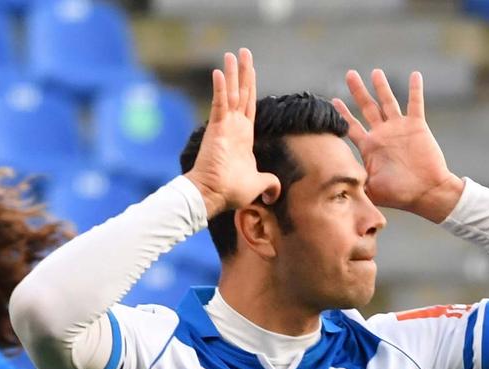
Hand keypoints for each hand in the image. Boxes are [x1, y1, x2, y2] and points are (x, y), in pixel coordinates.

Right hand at [187, 49, 281, 217]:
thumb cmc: (232, 192)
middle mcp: (234, 127)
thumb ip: (269, 183)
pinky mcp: (216, 128)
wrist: (213, 195)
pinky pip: (219, 103)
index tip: (251, 70)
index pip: (249, 105)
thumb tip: (275, 192)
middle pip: (242, 93)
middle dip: (244, 72)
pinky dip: (220, 87)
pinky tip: (220, 71)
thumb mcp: (257, 185)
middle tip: (244, 52)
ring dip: (232, 73)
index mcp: (244, 136)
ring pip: (231, 93)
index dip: (251, 87)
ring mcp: (225, 125)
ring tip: (232, 54)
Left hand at [335, 69, 464, 222]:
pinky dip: (415, 89)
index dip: (342, 114)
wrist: (428, 192)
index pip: (352, 126)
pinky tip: (415, 75)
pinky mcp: (417, 126)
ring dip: (382, 86)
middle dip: (358, 91)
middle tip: (350, 74)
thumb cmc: (401, 195)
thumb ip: (355, 185)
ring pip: (388, 101)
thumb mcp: (372, 191)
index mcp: (370, 146)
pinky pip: (415, 103)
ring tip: (375, 72)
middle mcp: (383, 134)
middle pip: (367, 107)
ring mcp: (400, 128)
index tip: (333, 100)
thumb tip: (334, 190)